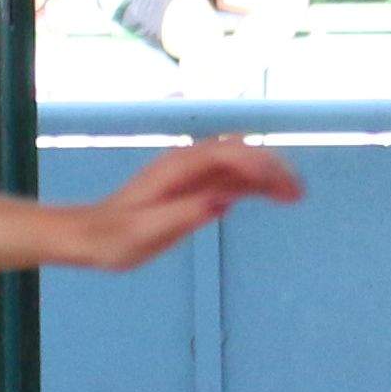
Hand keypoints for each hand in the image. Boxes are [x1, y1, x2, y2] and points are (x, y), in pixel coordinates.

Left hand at [68, 136, 300, 268]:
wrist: (92, 237)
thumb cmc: (115, 238)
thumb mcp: (147, 232)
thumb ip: (185, 215)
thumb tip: (223, 200)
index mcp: (177, 168)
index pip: (226, 154)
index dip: (257, 164)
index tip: (281, 186)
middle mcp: (187, 164)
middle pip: (239, 153)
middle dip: (271, 167)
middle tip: (298, 194)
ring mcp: (191, 175)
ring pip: (239, 165)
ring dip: (268, 175)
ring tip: (295, 196)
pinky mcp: (194, 188)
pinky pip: (230, 179)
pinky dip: (254, 185)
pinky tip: (272, 197)